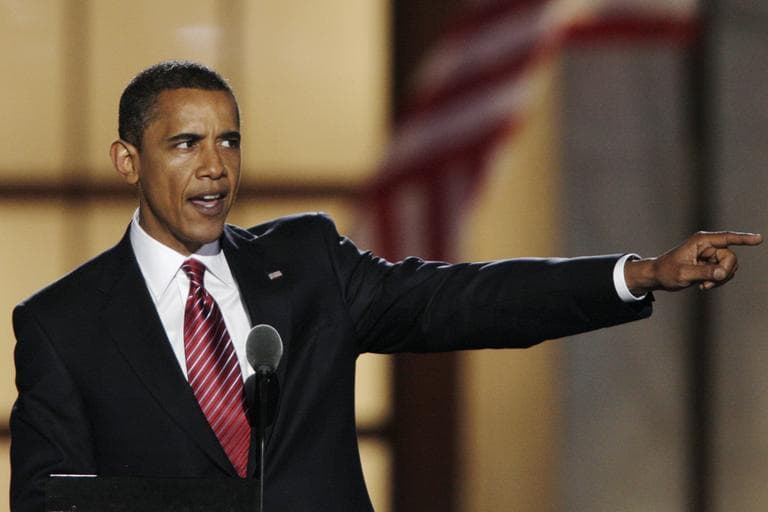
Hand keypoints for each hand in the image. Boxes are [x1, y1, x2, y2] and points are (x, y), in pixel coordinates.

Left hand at [624, 231, 762, 293]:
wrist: (658, 277)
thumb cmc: (666, 272)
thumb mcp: (684, 274)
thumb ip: (704, 273)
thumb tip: (723, 273)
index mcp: (701, 241)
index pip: (727, 238)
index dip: (744, 239)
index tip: (759, 239)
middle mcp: (708, 245)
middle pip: (731, 258)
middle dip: (723, 273)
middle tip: (708, 283)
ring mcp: (710, 255)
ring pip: (729, 267)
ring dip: (720, 279)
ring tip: (703, 284)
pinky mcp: (710, 264)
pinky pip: (724, 273)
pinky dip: (717, 281)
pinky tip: (703, 285)